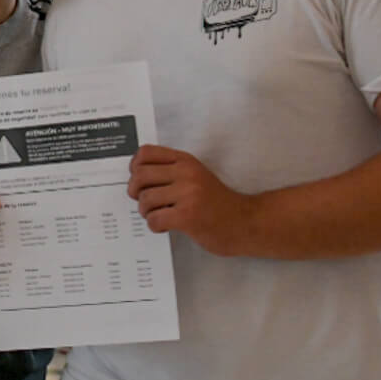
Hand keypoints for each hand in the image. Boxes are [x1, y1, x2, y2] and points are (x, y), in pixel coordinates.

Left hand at [127, 145, 255, 254]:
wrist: (245, 222)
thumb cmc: (216, 203)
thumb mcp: (195, 176)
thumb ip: (170, 172)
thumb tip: (135, 176)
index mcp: (185, 161)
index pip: (145, 153)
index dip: (135, 167)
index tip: (141, 181)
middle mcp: (186, 173)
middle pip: (139, 176)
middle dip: (135, 192)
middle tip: (146, 202)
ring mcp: (188, 194)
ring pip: (145, 199)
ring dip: (146, 212)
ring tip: (160, 215)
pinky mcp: (188, 216)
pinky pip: (154, 219)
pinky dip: (155, 226)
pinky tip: (166, 226)